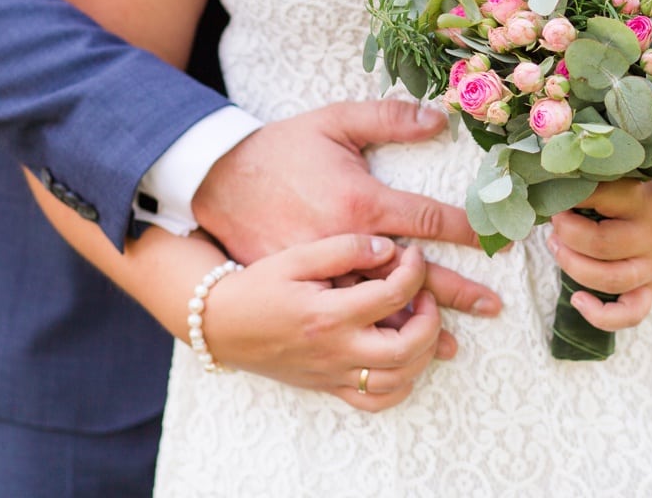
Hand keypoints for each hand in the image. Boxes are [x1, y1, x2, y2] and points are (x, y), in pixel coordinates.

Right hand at [193, 100, 501, 320]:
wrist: (213, 185)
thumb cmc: (277, 150)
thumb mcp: (331, 122)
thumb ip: (386, 118)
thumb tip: (437, 119)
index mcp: (357, 206)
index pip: (426, 222)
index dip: (466, 229)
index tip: (496, 239)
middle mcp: (344, 252)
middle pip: (414, 284)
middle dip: (458, 294)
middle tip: (493, 305)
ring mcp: (319, 283)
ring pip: (378, 319)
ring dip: (419, 335)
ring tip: (452, 345)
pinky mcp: (298, 300)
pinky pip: (342, 337)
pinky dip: (371, 350)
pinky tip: (393, 360)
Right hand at [206, 235, 451, 412]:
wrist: (220, 324)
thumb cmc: (258, 285)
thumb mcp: (297, 255)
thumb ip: (345, 248)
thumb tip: (389, 249)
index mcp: (330, 314)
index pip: (394, 294)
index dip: (415, 270)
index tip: (413, 255)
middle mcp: (336, 351)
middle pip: (408, 348)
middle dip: (431, 319)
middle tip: (425, 295)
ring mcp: (333, 375)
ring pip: (399, 381)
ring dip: (423, 352)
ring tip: (419, 323)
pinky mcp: (328, 387)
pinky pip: (376, 402)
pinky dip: (401, 383)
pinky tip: (402, 357)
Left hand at [546, 179, 651, 332]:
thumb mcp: (638, 167)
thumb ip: (605, 170)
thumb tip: (558, 168)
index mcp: (651, 200)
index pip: (600, 198)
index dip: (569, 196)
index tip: (557, 189)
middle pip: (601, 244)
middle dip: (566, 232)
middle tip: (554, 218)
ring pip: (610, 279)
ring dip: (572, 264)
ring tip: (555, 245)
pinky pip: (631, 312)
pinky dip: (601, 315)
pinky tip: (577, 299)